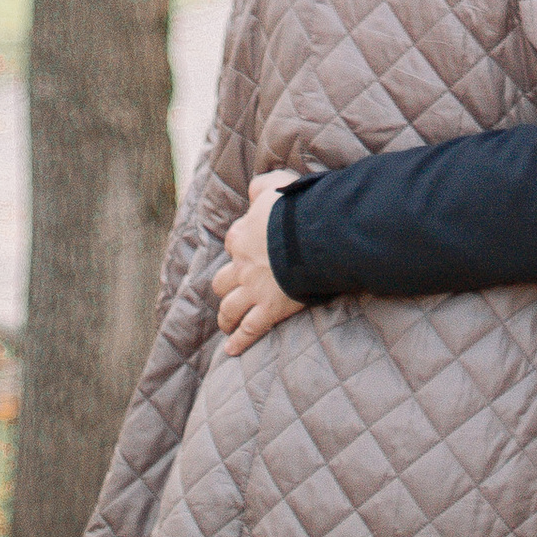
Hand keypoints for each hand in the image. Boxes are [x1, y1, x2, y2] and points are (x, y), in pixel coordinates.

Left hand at [212, 170, 306, 354]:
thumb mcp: (277, 186)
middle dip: (226, 286)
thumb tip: (254, 190)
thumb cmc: (299, 208)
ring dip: (226, 316)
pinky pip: (249, 330)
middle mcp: (242, 265)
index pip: (232, 243)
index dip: (239, 247)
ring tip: (227, 323)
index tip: (247, 251)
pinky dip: (239, 341)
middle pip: (222, 280)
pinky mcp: (268, 310)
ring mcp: (254, 290)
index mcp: (243, 236)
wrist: (314, 235)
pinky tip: (231, 350)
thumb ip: (262, 186)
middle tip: (232, 291)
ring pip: (229, 308)